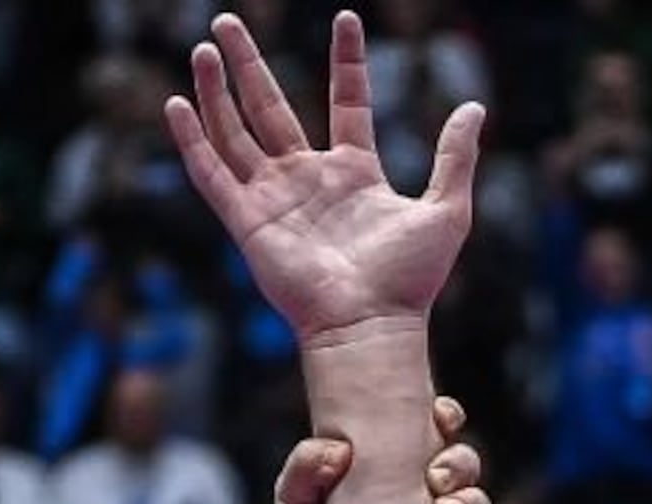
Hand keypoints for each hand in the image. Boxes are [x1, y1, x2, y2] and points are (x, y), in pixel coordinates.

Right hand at [170, 11, 480, 341]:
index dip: (346, 60)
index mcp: (355, 172)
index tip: (345, 18)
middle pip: (271, 107)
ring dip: (216, 90)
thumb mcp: (446, 208)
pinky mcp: (248, 221)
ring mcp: (275, 198)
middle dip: (249, 64)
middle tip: (227, 20)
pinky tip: (176, 103)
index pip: (347, 101)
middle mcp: (309, 179)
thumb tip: (475, 107)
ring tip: (203, 48)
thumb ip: (454, 156)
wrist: (371, 323)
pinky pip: (212, 173)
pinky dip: (192, 139)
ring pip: (235, 131)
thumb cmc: (410, 279)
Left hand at [267, 393, 497, 503]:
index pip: (430, 429)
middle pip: (462, 461)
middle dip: (458, 463)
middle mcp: (421, 493)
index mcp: (390, 466)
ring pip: (477, 500)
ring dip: (471, 501)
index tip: (440, 418)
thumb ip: (303, 469)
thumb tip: (339, 450)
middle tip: (436, 477)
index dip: (444, 417)